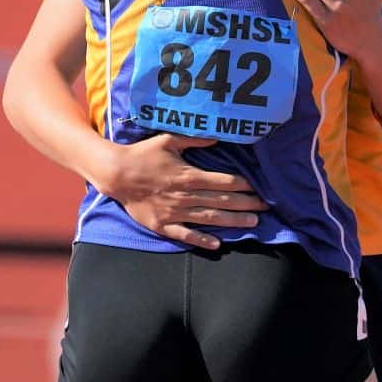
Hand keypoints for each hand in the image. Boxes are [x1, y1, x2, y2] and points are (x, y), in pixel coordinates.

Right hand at [95, 133, 266, 249]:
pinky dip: (201, 240)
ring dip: (232, 221)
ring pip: (209, 218)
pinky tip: (217, 244)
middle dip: (246, 204)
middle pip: (221, 201)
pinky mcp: (163, 225)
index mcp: (188, 175)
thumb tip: (217, 137)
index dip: (243, 185)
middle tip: (266, 207)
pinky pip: (185, 235)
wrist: (116, 174)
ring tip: (252, 223)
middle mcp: (185, 195)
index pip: (222, 182)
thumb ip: (194, 139)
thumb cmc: (143, 155)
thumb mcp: (168, 140)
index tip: (259, 187)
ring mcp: (174, 212)